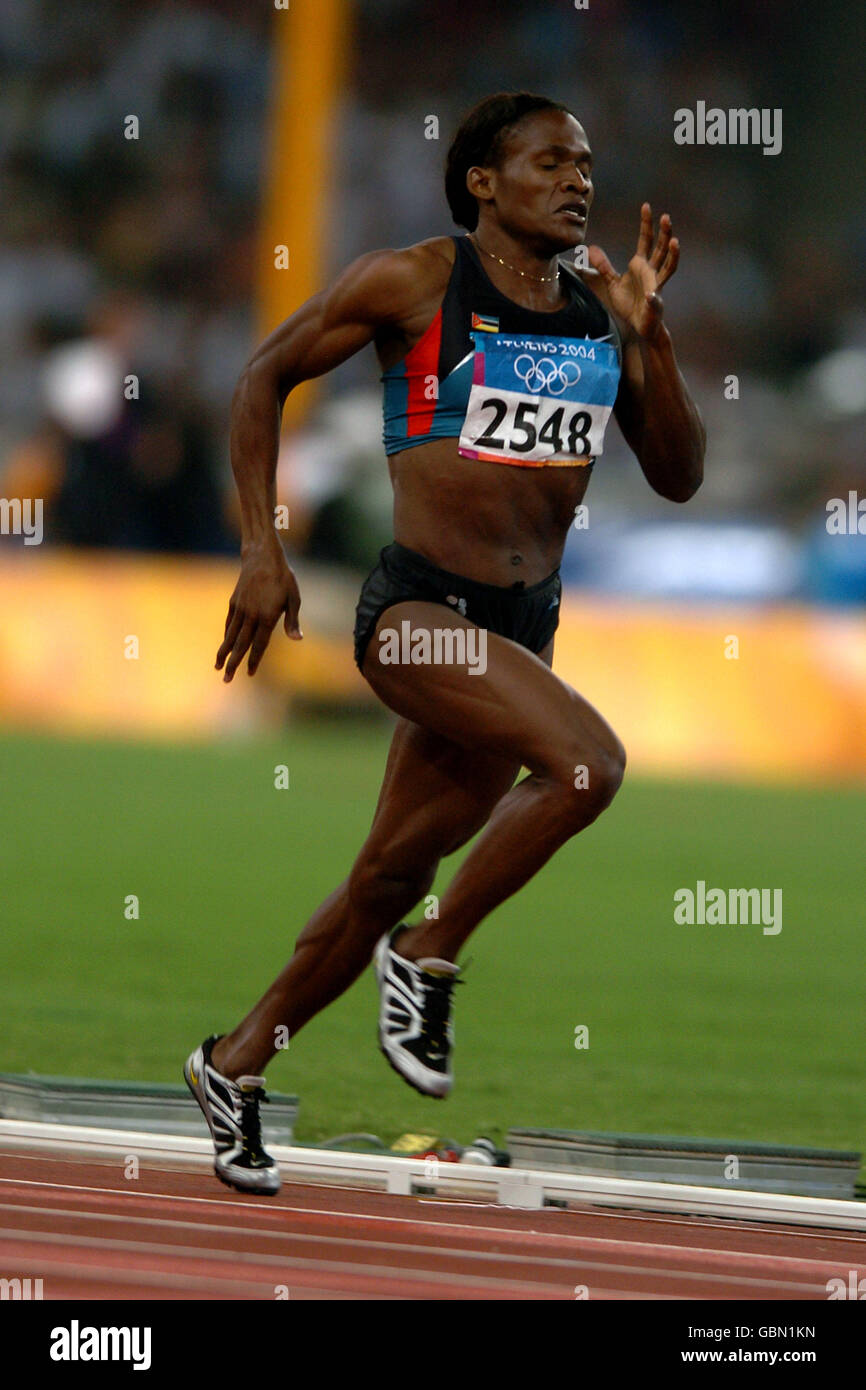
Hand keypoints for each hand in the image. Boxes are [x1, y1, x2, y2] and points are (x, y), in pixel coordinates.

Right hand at [216, 537, 301, 681]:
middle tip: (226, 680)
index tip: (249, 673)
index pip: (259, 644)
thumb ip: (292, 620)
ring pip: (230, 635)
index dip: (254, 660)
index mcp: (267, 617)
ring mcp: (240, 608)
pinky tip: (224, 643)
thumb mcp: (293, 597)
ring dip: (224, 652)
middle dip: (233, 663)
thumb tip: (298, 639)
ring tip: (218, 666)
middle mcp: (251, 615)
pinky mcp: (234, 601)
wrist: (262, 556)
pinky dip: (226, 634)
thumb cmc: (283, 577)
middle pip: (240, 644)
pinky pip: (230, 622)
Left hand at [588, 203, 679, 341]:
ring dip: (672, 254)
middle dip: (664, 233)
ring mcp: (656, 286)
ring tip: (675, 241)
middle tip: (666, 217)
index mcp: (641, 265)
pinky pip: (654, 299)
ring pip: (668, 267)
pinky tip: (651, 295)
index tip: (646, 206)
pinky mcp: (654, 303)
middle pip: (661, 249)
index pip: (646, 240)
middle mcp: (652, 272)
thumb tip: (590, 249)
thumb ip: (604, 267)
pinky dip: (653, 298)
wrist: (639, 325)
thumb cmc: (630, 303)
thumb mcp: (613, 283)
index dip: (646, 224)